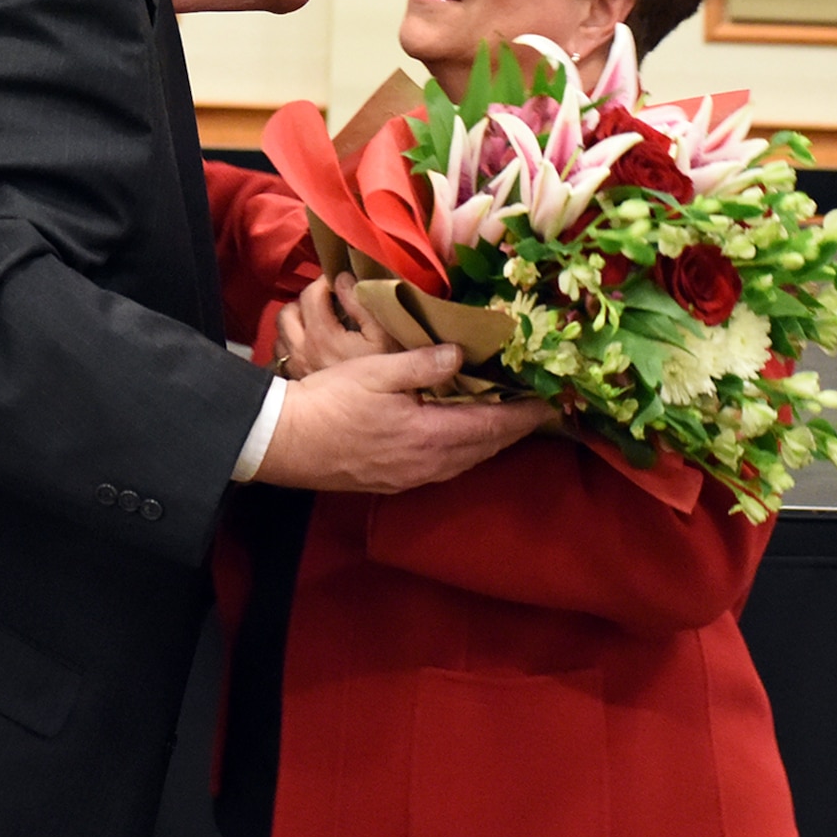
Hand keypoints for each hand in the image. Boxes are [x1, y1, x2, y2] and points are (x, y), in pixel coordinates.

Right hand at [254, 342, 554, 494]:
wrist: (284, 443)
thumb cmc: (327, 403)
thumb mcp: (375, 371)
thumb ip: (422, 363)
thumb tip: (460, 354)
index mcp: (428, 435)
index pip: (491, 426)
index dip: (524, 416)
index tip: (552, 404)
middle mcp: (426, 464)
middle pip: (484, 449)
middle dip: (513, 430)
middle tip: (536, 410)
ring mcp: (410, 477)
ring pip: (465, 461)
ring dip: (488, 441)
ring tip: (505, 420)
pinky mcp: (393, 481)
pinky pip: (444, 467)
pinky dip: (464, 450)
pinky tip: (459, 435)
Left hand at [275, 273, 398, 379]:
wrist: (370, 421)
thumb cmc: (383, 379)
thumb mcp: (382, 338)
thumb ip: (362, 305)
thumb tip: (345, 281)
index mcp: (322, 336)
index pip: (311, 294)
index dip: (325, 282)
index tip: (338, 283)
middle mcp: (303, 350)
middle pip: (289, 311)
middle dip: (307, 301)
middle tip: (328, 302)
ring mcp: (296, 366)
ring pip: (282, 332)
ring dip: (296, 322)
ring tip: (317, 321)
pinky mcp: (294, 379)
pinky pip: (282, 353)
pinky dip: (292, 343)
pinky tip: (310, 345)